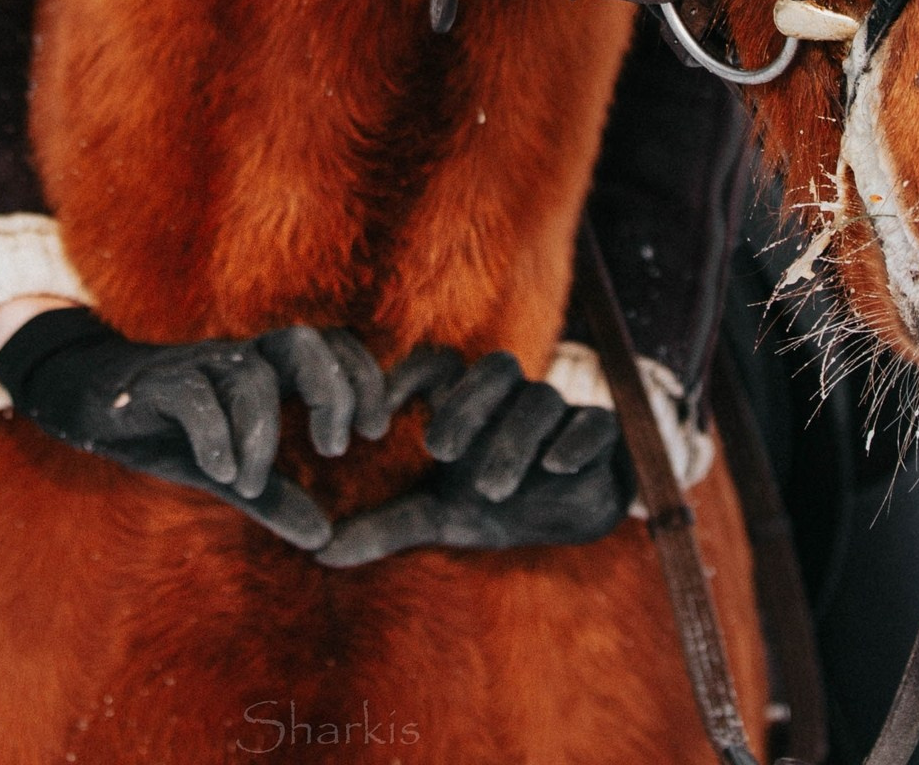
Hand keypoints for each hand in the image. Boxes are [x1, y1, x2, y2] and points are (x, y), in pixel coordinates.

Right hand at [0, 307, 389, 550]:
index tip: (375, 429)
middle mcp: (239, 357)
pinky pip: (192, 395)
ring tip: (255, 482)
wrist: (92, 401)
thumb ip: (275, 497)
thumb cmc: (171, 430)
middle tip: (337, 448)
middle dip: (330, 389)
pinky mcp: (155, 384)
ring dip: (262, 432)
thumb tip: (324, 539)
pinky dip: (213, 434)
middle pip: (301, 341)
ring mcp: (197, 365)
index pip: (330, 347)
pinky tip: (221, 472)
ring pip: (248, 373)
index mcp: (266, 368)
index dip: (361, 377)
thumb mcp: (228, 469)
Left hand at [317, 348, 629, 567]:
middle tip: (439, 450)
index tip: (375, 420)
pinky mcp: (599, 433)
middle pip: (493, 369)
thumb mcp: (441, 515)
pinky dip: (575, 439)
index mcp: (470, 401)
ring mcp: (559, 410)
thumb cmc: (497, 501)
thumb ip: (385, 525)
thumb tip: (319, 553)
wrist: (573, 512)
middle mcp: (512, 397)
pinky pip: (594, 421)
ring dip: (513, 439)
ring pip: (540, 398)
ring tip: (490, 488)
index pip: (437, 364)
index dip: (405, 378)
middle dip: (467, 405)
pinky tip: (556, 465)